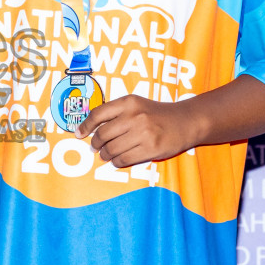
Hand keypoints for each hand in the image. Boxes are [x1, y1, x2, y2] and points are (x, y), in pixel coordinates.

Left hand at [77, 95, 201, 167]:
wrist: (185, 121)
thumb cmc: (156, 114)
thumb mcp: (136, 104)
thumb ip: (116, 113)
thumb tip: (90, 129)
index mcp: (129, 102)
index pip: (98, 113)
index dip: (85, 125)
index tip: (79, 134)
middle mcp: (135, 116)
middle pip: (103, 134)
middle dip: (96, 144)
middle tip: (95, 148)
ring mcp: (144, 133)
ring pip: (112, 149)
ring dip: (106, 155)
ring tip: (106, 155)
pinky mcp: (151, 149)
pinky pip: (124, 159)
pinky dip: (117, 162)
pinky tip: (118, 160)